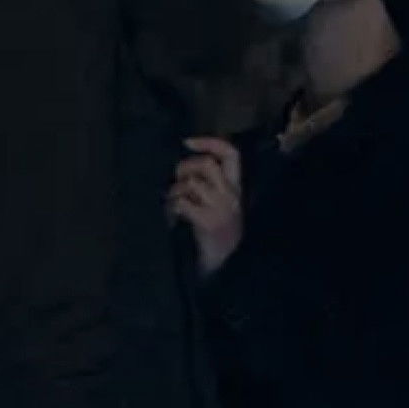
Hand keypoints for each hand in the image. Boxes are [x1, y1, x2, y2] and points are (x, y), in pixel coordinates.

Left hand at [168, 137, 244, 277]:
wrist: (226, 265)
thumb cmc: (219, 234)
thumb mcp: (221, 204)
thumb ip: (210, 184)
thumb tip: (184, 167)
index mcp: (236, 188)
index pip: (231, 154)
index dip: (210, 142)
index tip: (187, 142)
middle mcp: (231, 195)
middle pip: (207, 164)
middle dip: (185, 167)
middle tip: (178, 180)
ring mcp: (220, 208)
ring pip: (192, 183)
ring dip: (175, 191)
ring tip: (173, 203)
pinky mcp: (208, 222)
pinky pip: (183, 203)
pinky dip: (172, 207)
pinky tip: (173, 216)